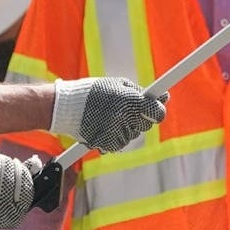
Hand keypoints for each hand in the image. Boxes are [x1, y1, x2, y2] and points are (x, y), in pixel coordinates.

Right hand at [50, 77, 167, 151]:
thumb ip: (141, 92)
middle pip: (146, 125)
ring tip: (109, 117)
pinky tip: (103, 126)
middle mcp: (126, 118)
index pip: (158, 113)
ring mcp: (116, 133)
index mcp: (131, 101)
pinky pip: (119, 143)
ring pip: (132, 135)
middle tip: (124, 110)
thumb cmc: (94, 92)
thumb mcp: (118, 85)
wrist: (66, 107)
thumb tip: (163, 97)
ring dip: (125, 128)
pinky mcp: (107, 145)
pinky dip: (114, 137)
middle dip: (139, 118)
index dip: (157, 110)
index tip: (154, 108)